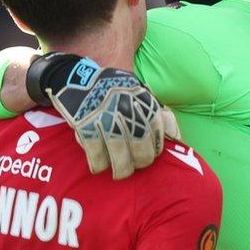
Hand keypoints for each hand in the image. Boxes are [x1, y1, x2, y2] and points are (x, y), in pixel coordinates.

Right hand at [32, 55, 167, 179]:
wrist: (74, 77)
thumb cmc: (113, 90)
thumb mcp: (138, 92)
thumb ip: (156, 112)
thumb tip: (175, 138)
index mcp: (142, 98)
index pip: (159, 129)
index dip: (157, 146)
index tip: (153, 154)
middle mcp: (126, 107)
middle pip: (141, 144)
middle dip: (142, 160)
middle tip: (138, 165)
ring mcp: (104, 116)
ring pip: (119, 153)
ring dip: (122, 169)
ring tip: (121, 173)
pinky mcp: (84, 125)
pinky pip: (96, 154)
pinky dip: (99, 164)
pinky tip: (100, 167)